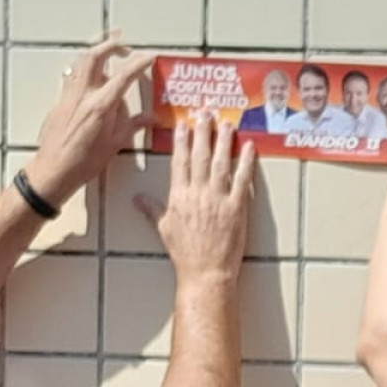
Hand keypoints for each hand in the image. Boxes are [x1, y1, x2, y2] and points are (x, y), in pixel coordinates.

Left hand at [26, 32, 156, 205]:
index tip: (149, 57)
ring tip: (105, 45)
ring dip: (94, 49)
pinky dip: (83, 65)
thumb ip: (133, 125)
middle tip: (123, 41)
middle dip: (110, 44)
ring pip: (80, 61)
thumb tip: (151, 118)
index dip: (138, 63)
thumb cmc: (84, 163)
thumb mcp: (115, 145)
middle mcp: (83, 95)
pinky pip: (72, 74)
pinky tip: (89, 69)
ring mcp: (69, 95)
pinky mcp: (60, 100)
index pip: (124, 76)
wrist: (54, 170)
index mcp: (101, 106)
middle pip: (95, 57)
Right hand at [136, 110, 255, 281]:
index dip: (182, 141)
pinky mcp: (237, 208)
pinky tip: (249, 147)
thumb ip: (151, 209)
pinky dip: (246, 162)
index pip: (179, 161)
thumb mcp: (163, 229)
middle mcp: (197, 193)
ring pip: (220, 163)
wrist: (205, 273)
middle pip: (200, 156)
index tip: (184, 124)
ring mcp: (218, 199)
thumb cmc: (184, 254)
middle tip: (207, 113)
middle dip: (203, 132)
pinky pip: (242, 180)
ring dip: (224, 141)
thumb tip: (137, 198)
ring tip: (227, 123)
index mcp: (178, 196)